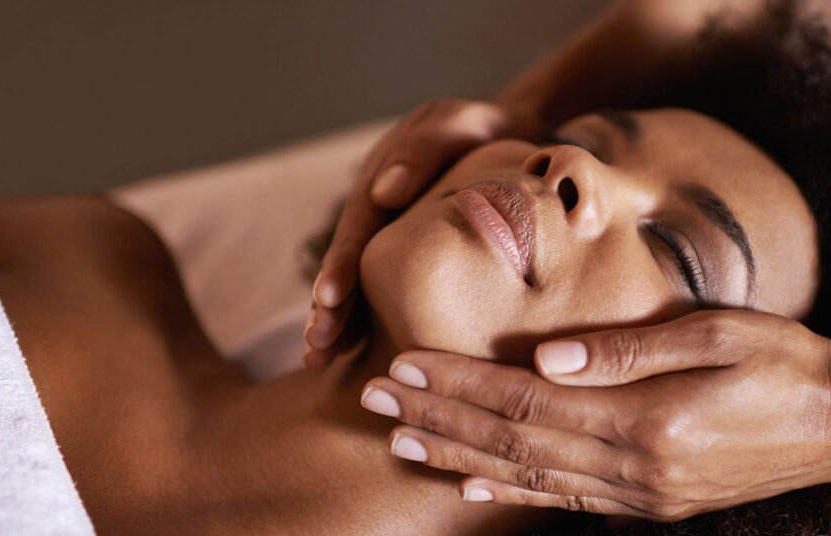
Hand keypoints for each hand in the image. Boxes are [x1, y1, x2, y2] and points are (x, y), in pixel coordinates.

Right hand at [304, 98, 542, 365]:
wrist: (512, 135)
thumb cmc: (486, 131)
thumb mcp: (460, 124)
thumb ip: (424, 151)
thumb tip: (383, 191)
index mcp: (383, 177)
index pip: (359, 225)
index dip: (342, 262)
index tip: (331, 298)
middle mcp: (378, 208)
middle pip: (350, 260)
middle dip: (330, 304)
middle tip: (318, 345)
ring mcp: (392, 232)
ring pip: (361, 279)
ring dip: (339, 318)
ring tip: (319, 359)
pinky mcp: (410, 253)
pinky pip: (387, 287)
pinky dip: (370, 318)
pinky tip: (356, 355)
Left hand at [360, 310, 830, 520]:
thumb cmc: (783, 362)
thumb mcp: (716, 335)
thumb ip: (628, 350)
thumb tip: (546, 354)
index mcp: (646, 419)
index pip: (525, 399)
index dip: (458, 383)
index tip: (401, 364)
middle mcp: (635, 466)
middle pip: (513, 441)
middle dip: (438, 419)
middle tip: (373, 399)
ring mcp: (642, 493)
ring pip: (529, 476)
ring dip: (460, 456)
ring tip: (402, 440)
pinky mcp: (653, 502)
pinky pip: (568, 501)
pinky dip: (515, 492)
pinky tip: (473, 485)